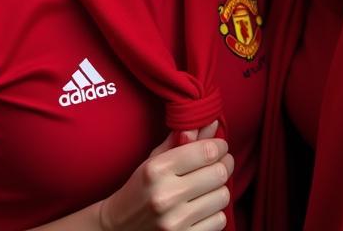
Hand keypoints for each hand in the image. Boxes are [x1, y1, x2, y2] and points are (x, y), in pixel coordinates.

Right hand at [97, 122, 233, 230]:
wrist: (118, 229)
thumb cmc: (141, 188)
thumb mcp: (155, 159)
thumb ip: (182, 139)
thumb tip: (212, 122)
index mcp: (157, 169)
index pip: (207, 151)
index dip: (220, 146)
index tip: (219, 147)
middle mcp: (165, 195)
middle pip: (219, 173)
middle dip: (224, 165)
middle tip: (219, 165)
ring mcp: (174, 222)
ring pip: (223, 196)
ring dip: (219, 190)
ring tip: (208, 188)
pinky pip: (219, 220)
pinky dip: (215, 213)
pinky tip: (202, 209)